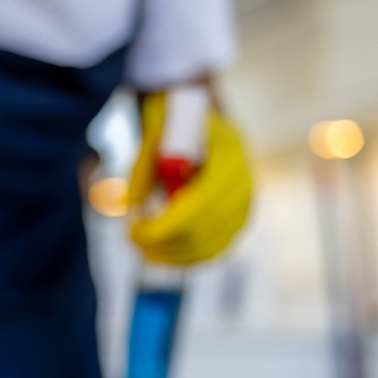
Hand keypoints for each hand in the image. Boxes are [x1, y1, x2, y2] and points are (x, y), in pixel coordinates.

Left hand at [125, 92, 252, 264]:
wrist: (201, 120)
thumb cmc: (174, 122)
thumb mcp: (154, 132)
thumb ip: (142, 167)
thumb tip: (131, 205)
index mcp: (228, 152)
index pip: (199, 205)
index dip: (164, 226)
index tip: (133, 230)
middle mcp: (245, 180)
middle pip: (203, 230)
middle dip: (162, 243)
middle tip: (132, 240)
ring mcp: (246, 202)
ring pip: (209, 246)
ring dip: (171, 255)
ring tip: (142, 249)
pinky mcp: (240, 219)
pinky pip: (215, 249)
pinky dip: (186, 257)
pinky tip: (161, 254)